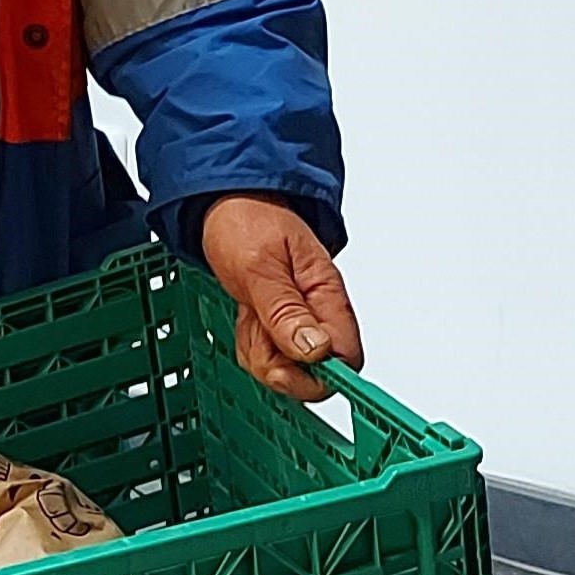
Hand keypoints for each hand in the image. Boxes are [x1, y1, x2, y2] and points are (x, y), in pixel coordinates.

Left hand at [199, 195, 363, 403]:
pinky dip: (252, 345)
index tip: (286, 365)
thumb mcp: (259, 267)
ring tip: (251, 316)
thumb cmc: (247, 222)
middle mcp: (319, 311)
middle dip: (279, 366)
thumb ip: (286, 312)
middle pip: (316, 373)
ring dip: (260, 353)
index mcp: (326, 294)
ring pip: (289, 369)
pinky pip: (269, 357)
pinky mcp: (281, 324)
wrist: (227, 200)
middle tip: (258, 332)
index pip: (346, 356)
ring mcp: (300, 319)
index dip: (318, 373)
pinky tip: (248, 318)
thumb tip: (316, 351)